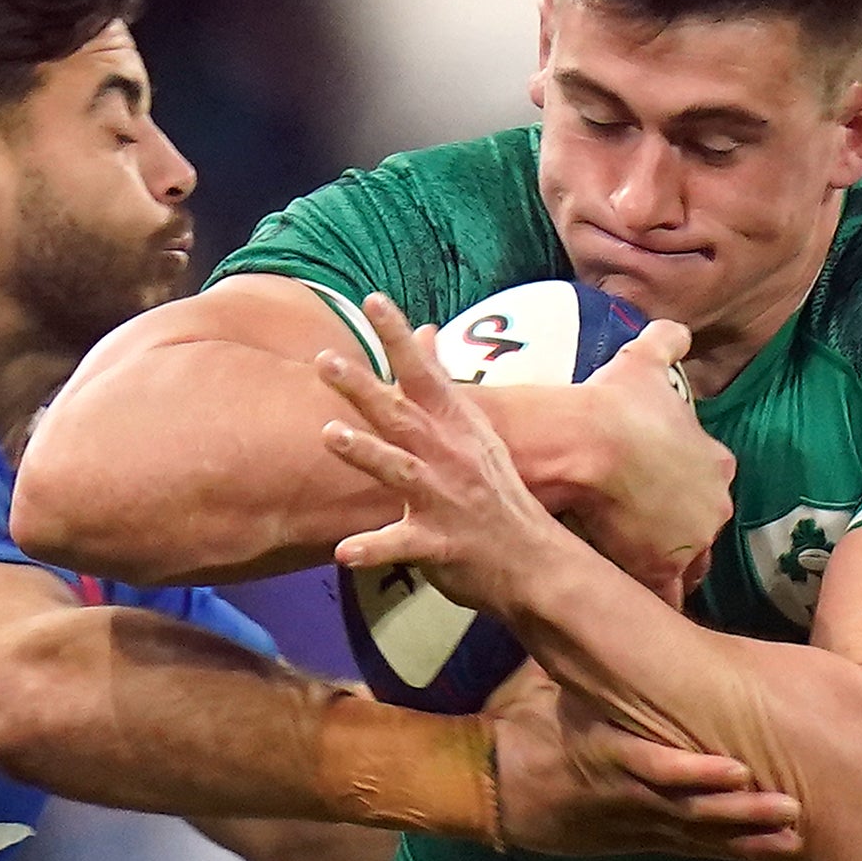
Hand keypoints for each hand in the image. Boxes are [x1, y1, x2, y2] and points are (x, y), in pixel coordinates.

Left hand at [317, 296, 593, 609]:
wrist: (535, 560)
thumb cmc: (495, 493)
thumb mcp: (473, 430)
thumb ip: (440, 381)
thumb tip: (423, 330)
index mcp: (455, 427)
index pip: (423, 373)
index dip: (398, 337)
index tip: (374, 300)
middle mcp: (449, 457)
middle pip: (401, 416)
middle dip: (364, 388)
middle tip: (326, 361)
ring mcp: (445, 500)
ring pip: (401, 471)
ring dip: (367, 453)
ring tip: (330, 436)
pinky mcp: (440, 545)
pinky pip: (402, 546)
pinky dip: (374, 549)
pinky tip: (344, 551)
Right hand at [486, 671, 802, 860]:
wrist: (490, 785)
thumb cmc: (527, 724)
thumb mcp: (552, 684)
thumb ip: (594, 658)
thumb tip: (614, 601)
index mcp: (603, 750)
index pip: (653, 766)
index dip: (695, 773)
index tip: (738, 770)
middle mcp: (623, 792)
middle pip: (688, 808)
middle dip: (738, 812)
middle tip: (789, 807)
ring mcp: (632, 822)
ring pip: (695, 833)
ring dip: (744, 834)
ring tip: (791, 832)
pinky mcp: (637, 839)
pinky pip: (688, 846)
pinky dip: (728, 848)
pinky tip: (769, 849)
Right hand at [515, 319, 733, 599]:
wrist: (585, 444)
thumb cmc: (616, 403)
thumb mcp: (644, 361)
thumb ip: (667, 342)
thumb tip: (675, 329)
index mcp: (717, 463)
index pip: (710, 484)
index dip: (684, 489)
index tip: (658, 489)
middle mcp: (715, 507)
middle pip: (701, 529)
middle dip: (680, 532)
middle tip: (641, 529)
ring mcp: (691, 545)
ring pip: (685, 568)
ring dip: (665, 568)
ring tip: (631, 566)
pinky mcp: (661, 573)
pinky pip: (663, 599)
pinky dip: (651, 603)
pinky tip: (631, 604)